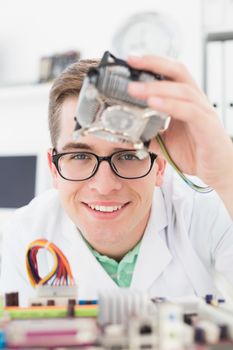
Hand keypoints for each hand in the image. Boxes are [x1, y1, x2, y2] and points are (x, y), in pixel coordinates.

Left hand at [127, 55, 232, 193]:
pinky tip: (153, 103)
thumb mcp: (166, 142)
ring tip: (135, 89)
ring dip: (156, 87)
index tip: (131, 60)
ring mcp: (203, 112)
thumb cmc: (197, 153)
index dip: (152, 64)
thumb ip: (150, 135)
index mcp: (185, 101)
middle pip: (178, 71)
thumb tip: (129, 134)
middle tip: (132, 61)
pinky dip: (170, 105)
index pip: (170, 74)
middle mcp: (195, 102)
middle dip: (154, 64)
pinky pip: (188, 110)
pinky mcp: (207, 126)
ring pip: (181, 90)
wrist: (218, 170)